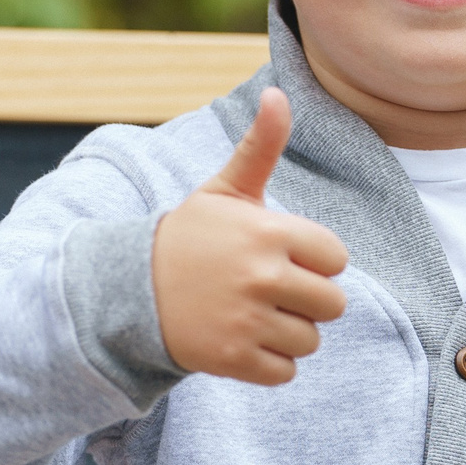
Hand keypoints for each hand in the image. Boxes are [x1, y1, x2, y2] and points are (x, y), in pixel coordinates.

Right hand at [152, 87, 348, 385]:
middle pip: (332, 304)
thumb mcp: (224, 191)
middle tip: (266, 290)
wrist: (128, 289)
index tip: (278, 256)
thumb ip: (260, 147)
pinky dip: (268, 363)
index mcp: (269, 231)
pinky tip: (240, 340)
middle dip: (306, 300)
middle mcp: (261, 276)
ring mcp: (247, 321)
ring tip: (250, 315)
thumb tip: (277, 92)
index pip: (336, 258)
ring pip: (310, 340)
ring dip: (287, 333)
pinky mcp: (234, 360)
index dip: (312, 260)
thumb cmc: (190, 238)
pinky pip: (285, 372)